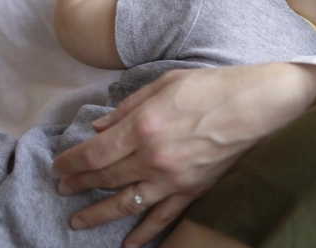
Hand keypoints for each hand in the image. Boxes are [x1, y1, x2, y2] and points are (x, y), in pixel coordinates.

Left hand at [51, 62, 315, 247]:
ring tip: (78, 221)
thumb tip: (99, 128)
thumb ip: (128, 106)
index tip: (58, 166)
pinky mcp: (194, 190)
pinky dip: (144, 233)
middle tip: (63, 190)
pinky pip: (163, 217)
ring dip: (98, 214)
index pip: (94, 153)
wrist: (258, 105)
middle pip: (105, 178)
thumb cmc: (214, 87)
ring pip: (126, 203)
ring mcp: (174, 178)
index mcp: (144, 125)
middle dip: (79, 185)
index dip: (71, 162)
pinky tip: (128, 243)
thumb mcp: (166, 83)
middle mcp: (154, 157)